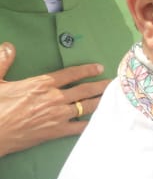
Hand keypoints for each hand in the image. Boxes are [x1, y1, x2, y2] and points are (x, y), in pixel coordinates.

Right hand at [0, 42, 109, 157]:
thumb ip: (3, 62)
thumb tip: (9, 46)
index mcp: (41, 85)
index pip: (70, 74)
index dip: (87, 70)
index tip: (99, 67)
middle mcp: (54, 99)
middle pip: (84, 90)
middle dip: (101, 85)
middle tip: (114, 82)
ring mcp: (57, 116)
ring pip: (86, 107)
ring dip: (101, 101)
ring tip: (113, 98)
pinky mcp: (56, 132)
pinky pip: (79, 127)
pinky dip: (91, 123)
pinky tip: (101, 121)